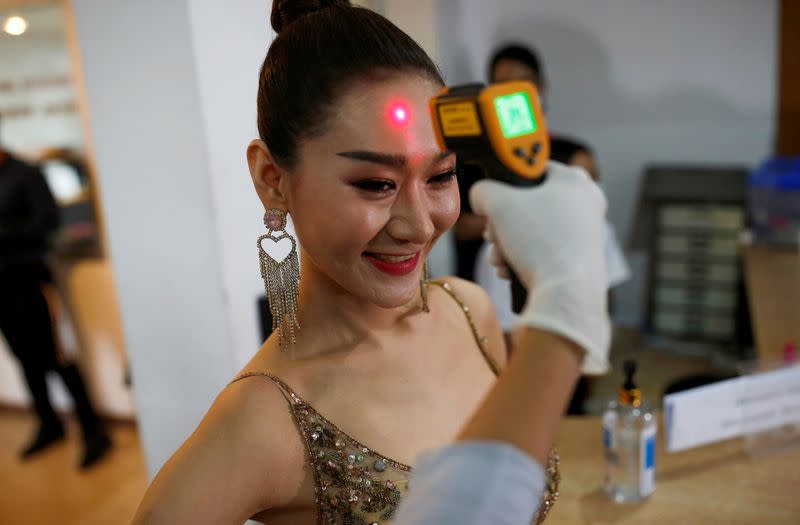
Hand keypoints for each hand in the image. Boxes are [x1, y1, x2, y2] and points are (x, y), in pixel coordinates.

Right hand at [469, 161, 609, 373]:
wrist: (567, 294)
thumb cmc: (539, 242)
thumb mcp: (498, 205)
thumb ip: (483, 191)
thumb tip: (481, 195)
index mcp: (574, 179)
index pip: (531, 169)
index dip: (506, 185)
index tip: (492, 202)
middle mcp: (586, 202)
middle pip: (529, 204)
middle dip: (502, 225)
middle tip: (492, 237)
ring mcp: (586, 231)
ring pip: (533, 230)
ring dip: (507, 245)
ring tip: (499, 261)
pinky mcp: (582, 258)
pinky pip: (545, 250)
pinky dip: (524, 259)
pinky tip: (511, 272)